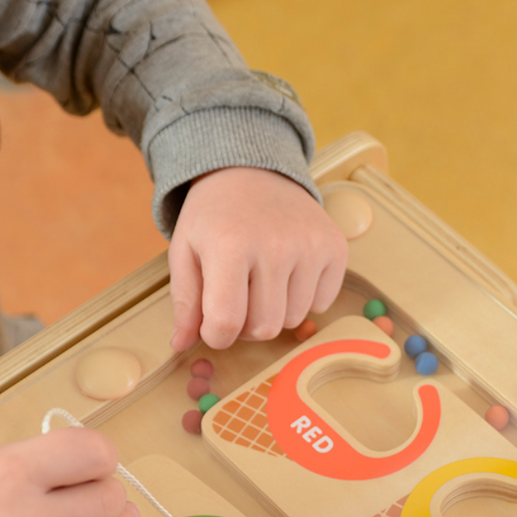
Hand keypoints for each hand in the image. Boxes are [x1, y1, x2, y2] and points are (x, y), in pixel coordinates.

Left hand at [168, 166, 347, 350]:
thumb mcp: (184, 252)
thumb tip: (181, 345)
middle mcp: (275, 245)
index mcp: (230, 246)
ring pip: (294, 320)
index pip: (226, 323)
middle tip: (237, 300)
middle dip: (245, 327)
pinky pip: (322, 304)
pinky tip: (287, 274)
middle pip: (264, 329)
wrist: (252, 171)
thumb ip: (184, 302)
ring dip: (274, 313)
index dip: (216, 336)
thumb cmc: (213, 217)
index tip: (212, 325)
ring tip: (261, 283)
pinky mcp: (335, 247)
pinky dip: (303, 300)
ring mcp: (311, 246)